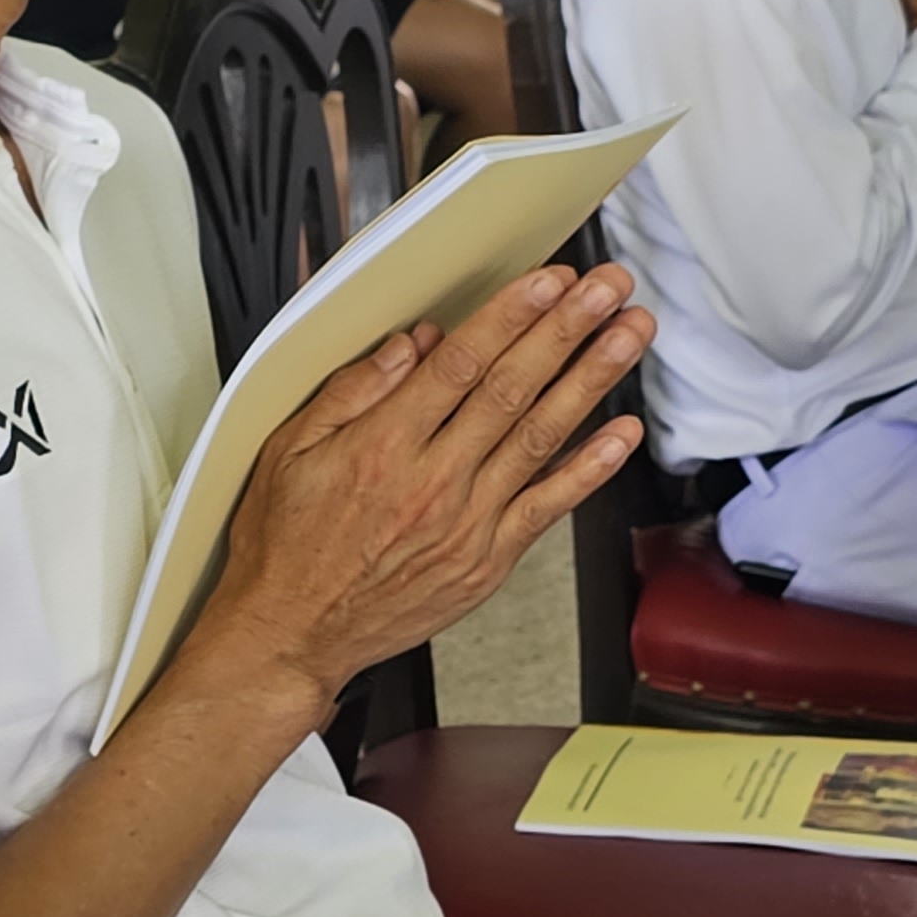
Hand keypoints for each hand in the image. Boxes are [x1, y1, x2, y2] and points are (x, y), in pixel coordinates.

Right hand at [198, 266, 649, 725]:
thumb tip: (411, 346)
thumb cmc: (286, 547)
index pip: (461, 365)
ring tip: (630, 336)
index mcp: (383, 447)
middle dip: (568, 330)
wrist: (293, 634)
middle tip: (607, 289)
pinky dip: (591, 467)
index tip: (549, 281)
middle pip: (513, 389)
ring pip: (542, 436)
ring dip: (592, 380)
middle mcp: (432, 482)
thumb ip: (351, 392)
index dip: (512, 316)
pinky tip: (623, 432)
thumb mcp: (287, 451)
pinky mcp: (487, 561)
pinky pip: (548, 505)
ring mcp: (467, 523)